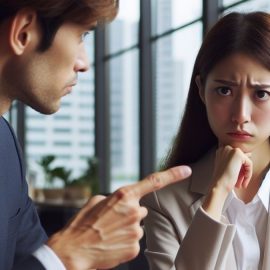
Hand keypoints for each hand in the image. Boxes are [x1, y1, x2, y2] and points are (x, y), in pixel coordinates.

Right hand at [47, 165, 191, 269]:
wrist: (72, 251)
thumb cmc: (82, 224)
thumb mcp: (95, 202)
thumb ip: (114, 198)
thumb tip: (123, 202)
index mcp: (124, 196)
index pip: (154, 181)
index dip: (173, 174)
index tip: (187, 169)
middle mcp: (134, 211)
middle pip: (140, 210)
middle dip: (130, 214)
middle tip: (111, 222)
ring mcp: (136, 231)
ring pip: (137, 227)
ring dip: (126, 229)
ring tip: (108, 234)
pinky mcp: (135, 248)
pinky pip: (134, 242)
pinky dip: (124, 243)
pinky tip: (111, 244)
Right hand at [203, 145, 251, 219]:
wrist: (219, 185)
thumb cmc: (222, 179)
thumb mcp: (228, 167)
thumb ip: (236, 160)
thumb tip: (249, 154)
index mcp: (221, 151)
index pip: (237, 158)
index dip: (238, 169)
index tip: (237, 178)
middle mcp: (225, 148)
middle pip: (242, 159)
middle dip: (242, 171)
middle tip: (239, 182)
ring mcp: (231, 150)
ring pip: (246, 162)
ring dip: (245, 173)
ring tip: (240, 183)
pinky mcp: (238, 154)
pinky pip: (249, 164)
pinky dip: (248, 174)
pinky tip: (243, 181)